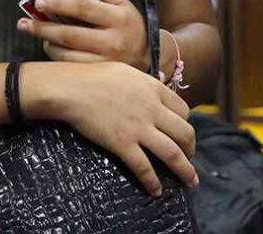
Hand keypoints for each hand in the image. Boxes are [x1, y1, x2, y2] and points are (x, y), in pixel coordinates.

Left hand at [17, 0, 150, 69]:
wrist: (149, 56)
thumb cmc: (128, 24)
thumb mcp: (121, 1)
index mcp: (120, 17)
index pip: (84, 7)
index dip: (59, 4)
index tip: (39, 2)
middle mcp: (114, 42)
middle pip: (70, 34)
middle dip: (42, 28)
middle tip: (24, 23)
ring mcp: (106, 63)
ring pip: (66, 54)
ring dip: (46, 42)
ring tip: (34, 33)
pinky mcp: (100, 77)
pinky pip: (70, 67)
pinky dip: (55, 56)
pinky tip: (49, 47)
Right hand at [24, 60, 197, 195]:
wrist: (71, 89)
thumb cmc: (93, 76)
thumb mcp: (127, 71)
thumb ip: (145, 81)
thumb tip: (158, 82)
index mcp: (154, 89)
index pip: (184, 110)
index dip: (186, 124)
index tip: (183, 134)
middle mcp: (152, 109)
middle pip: (185, 133)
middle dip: (191, 149)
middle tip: (189, 159)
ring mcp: (139, 128)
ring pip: (173, 153)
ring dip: (185, 171)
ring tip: (190, 182)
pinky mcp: (123, 144)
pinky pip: (144, 167)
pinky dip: (153, 182)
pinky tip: (156, 191)